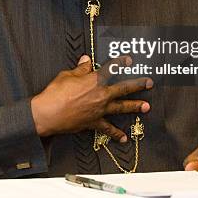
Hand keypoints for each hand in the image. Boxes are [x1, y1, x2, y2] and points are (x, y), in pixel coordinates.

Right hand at [31, 55, 152, 141]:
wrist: (48, 114)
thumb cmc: (55, 93)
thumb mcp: (67, 75)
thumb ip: (80, 69)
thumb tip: (86, 60)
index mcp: (94, 80)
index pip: (111, 68)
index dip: (121, 63)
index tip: (129, 60)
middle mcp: (101, 94)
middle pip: (123, 88)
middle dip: (137, 85)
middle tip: (149, 83)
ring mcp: (99, 109)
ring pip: (121, 107)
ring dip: (135, 106)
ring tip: (146, 106)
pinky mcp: (94, 122)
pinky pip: (108, 129)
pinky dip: (116, 134)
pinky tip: (125, 138)